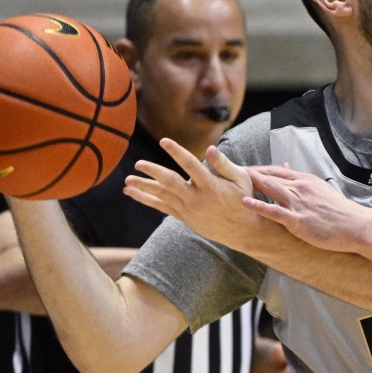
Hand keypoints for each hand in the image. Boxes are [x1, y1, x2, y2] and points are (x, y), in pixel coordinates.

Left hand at [123, 139, 270, 252]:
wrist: (243, 231)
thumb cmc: (244, 200)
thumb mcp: (241, 179)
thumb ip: (223, 164)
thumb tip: (209, 148)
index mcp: (211, 185)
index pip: (191, 165)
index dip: (177, 152)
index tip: (164, 141)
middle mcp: (197, 197)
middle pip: (170, 182)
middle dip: (153, 172)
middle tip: (138, 163)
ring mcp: (189, 209)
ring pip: (162, 197)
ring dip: (143, 188)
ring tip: (127, 181)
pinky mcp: (184, 217)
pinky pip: (162, 207)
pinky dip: (147, 200)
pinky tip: (133, 193)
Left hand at [243, 165, 365, 252]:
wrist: (355, 225)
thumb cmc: (339, 211)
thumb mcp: (320, 189)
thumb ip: (302, 179)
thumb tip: (287, 165)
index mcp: (306, 180)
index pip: (278, 170)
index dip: (260, 169)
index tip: (245, 169)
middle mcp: (300, 188)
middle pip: (270, 177)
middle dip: (250, 174)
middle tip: (231, 172)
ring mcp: (298, 204)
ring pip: (270, 189)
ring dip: (251, 184)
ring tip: (232, 181)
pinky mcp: (298, 220)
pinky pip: (274, 211)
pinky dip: (259, 205)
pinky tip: (245, 202)